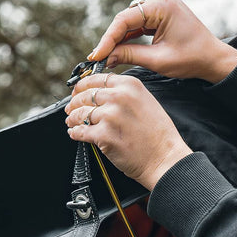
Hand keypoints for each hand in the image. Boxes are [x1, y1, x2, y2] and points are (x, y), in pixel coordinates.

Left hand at [65, 73, 191, 189]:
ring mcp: (110, 116)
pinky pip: (81, 131)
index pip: (97, 79)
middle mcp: (119, 97)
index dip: (82, 85)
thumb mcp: (146, 101)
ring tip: (72, 121)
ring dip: (73, 118)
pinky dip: (75, 132)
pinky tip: (75, 133)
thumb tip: (102, 94)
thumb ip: (125, 94)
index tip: (77, 91)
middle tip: (71, 108)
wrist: (165, 158)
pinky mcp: (103, 135)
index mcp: (130, 85)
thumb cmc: (159, 135)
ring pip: (81, 113)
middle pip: (85, 95)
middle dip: (75, 102)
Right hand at [87, 0, 236, 83]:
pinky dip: (130, 36)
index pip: (125, 20)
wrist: (213, 58)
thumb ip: (129, 55)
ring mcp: (161, 3)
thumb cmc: (193, 59)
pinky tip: (119, 49)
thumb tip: (106, 58)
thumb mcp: (158, 60)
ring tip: (105, 56)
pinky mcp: (161, 11)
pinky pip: (139, 23)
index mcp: (163, 5)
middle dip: (112, 39)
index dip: (108, 39)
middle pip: (126, 19)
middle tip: (98, 58)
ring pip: (131, 21)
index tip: (96, 56)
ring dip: (119, 38)